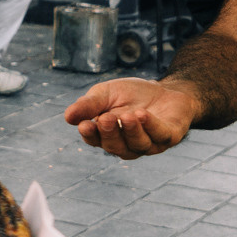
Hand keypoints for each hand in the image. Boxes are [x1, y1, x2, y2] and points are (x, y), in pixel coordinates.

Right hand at [65, 78, 202, 158]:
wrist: (165, 90)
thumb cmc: (132, 95)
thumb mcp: (106, 94)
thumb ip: (89, 104)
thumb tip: (68, 117)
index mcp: (109, 136)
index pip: (96, 140)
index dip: (90, 135)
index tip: (85, 125)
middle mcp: (128, 145)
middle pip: (116, 146)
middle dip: (110, 133)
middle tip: (106, 118)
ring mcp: (149, 144)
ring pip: (138, 145)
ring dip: (132, 131)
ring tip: (127, 115)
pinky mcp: (169, 137)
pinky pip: (159, 135)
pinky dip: (151, 126)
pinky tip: (143, 115)